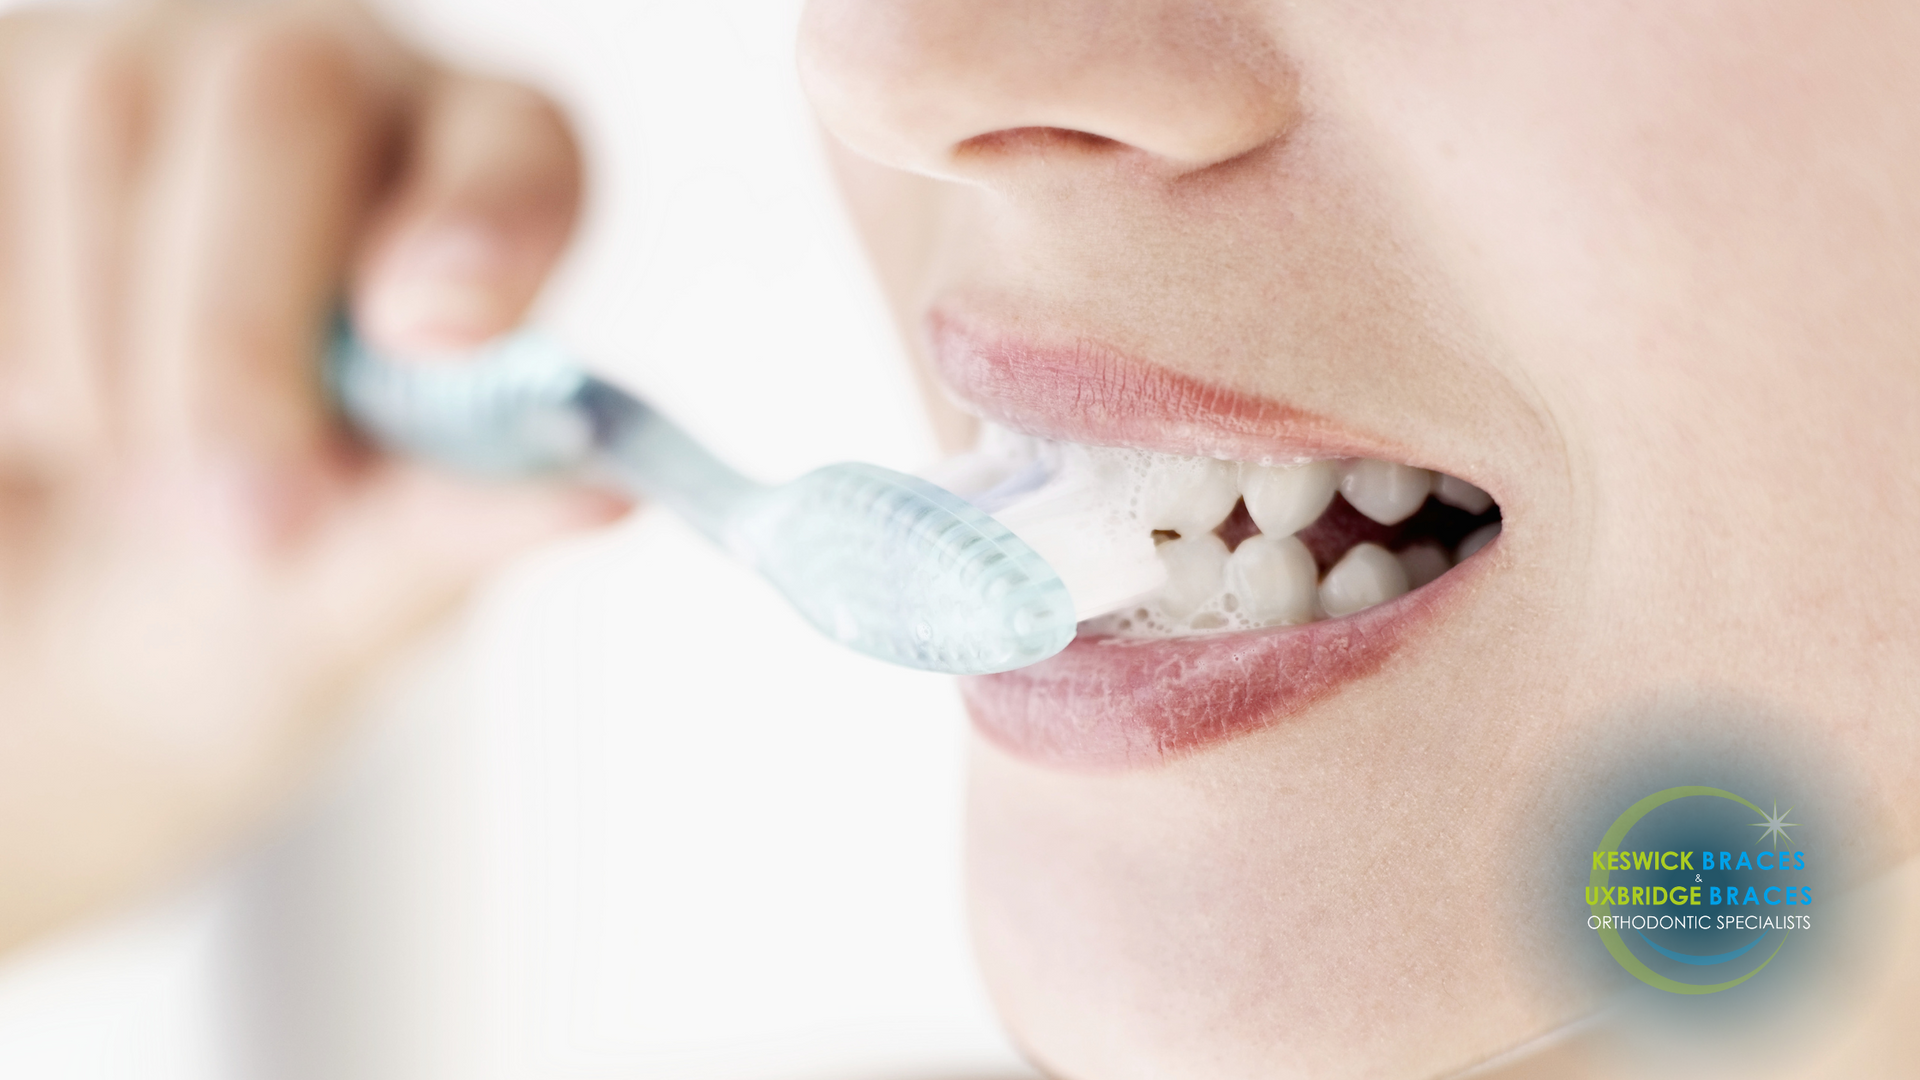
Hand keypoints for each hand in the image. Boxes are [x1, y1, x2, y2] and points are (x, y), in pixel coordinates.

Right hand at [0, 1, 620, 949]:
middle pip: (287, 95)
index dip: (483, 217)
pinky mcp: (4, 96)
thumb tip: (602, 493)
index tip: (439, 334)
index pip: (515, 145)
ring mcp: (151, 66)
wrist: (61, 606)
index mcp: (474, 184)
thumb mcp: (359, 580)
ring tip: (132, 470)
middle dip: (245, 325)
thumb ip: (458, 523)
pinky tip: (46, 411)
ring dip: (105, 353)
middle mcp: (332, 86)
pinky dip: (9, 337)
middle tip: (246, 514)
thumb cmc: (252, 569)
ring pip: (106, 120)